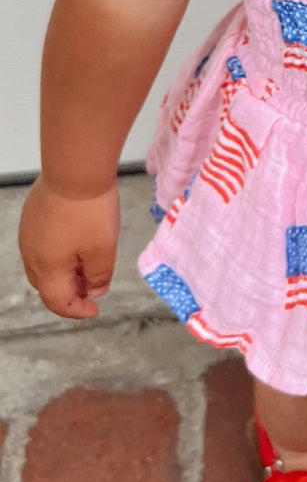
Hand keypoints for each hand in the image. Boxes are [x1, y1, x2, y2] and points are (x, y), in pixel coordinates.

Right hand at [18, 178, 120, 320]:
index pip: (57, 302)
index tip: (94, 310)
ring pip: (43, 264)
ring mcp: (28, 232)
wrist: (74, 170)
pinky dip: (58, 253)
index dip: (77, 310)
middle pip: (46, 285)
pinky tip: (76, 242)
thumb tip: (95, 290)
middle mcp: (31, 253)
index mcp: (47, 268)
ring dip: (63, 272)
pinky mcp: (32, 215)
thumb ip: (99, 276)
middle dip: (69, 292)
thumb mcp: (103, 250)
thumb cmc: (90, 212)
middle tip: (91, 290)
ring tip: (86, 266)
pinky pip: (42, 243)